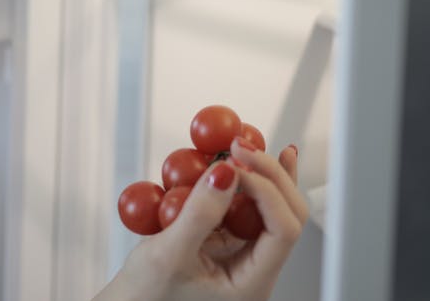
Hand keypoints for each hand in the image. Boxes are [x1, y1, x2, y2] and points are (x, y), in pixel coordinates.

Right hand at [96, 140, 306, 300]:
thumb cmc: (145, 297)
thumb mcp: (168, 254)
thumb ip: (199, 212)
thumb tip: (227, 173)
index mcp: (251, 283)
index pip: (282, 229)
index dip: (266, 189)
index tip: (235, 163)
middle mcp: (253, 268)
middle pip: (284, 213)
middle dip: (267, 173)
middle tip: (241, 146)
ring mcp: (239, 253)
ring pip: (264, 206)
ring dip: (253, 171)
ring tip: (236, 144)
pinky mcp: (222, 239)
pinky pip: (236, 206)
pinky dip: (230, 180)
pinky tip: (225, 159)